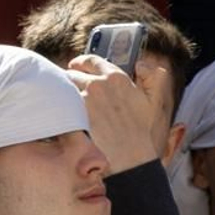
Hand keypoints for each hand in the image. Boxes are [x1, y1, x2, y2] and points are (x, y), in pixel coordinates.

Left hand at [66, 54, 169, 173]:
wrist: (129, 153)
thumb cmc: (140, 130)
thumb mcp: (153, 100)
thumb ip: (152, 78)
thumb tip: (141, 63)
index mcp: (116, 77)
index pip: (90, 60)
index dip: (80, 63)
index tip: (75, 66)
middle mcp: (99, 83)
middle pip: (73, 73)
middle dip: (70, 79)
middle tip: (68, 88)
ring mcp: (86, 97)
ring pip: (65, 88)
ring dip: (63, 93)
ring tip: (64, 101)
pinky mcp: (76, 112)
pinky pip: (61, 103)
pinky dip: (60, 105)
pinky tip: (62, 112)